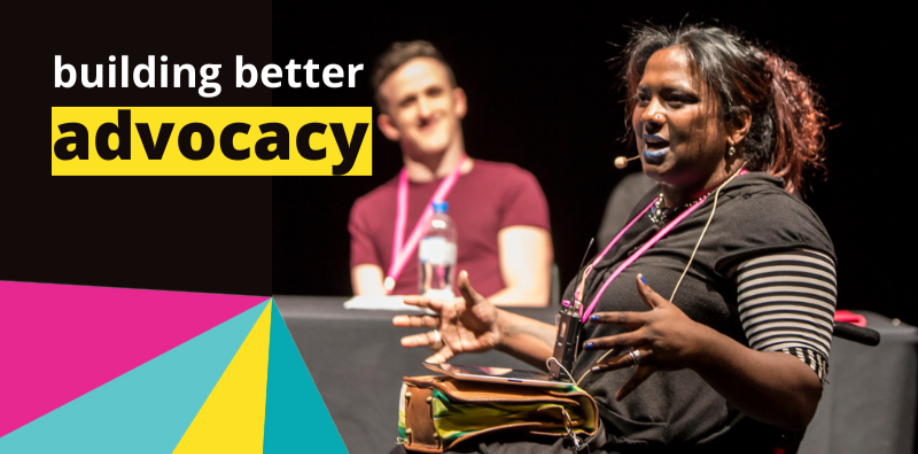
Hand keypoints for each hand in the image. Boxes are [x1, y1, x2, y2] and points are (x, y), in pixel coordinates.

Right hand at [393, 271, 502, 362]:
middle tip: (395, 322)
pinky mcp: (455, 347)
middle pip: (423, 321)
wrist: (496, 329)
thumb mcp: (476, 300)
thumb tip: (464, 273)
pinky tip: (426, 361)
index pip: (429, 304)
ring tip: (403, 343)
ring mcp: (448, 335)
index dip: (417, 301)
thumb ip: (467, 289)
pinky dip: (435, 358)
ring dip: (416, 340)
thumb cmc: (486, 312)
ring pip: (429, 338)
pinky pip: (443, 354)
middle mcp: (444, 321)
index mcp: (448, 308)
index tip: (404, 300)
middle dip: (409, 322)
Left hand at [584, 274, 710, 399]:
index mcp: (647, 321)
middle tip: (586, 345)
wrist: (698, 343)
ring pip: (626, 360)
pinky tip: (617, 396)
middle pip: (621, 340)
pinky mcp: (655, 365)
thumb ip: (648, 293)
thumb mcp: (664, 305)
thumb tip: (638, 277)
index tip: (591, 318)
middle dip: (602, 343)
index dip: (608, 318)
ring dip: (609, 365)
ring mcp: (650, 352)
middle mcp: (646, 336)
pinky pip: (639, 378)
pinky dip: (628, 388)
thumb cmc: (680, 322)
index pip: (623, 318)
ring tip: (594, 369)